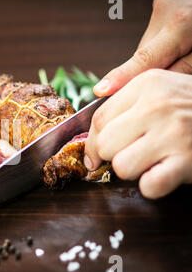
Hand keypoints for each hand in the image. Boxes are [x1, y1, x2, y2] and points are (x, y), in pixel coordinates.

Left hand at [84, 69, 191, 198]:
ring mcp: (174, 133)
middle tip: (130, 155)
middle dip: (112, 156)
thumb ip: (127, 104)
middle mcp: (158, 106)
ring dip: (134, 172)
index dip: (92, 142)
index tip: (95, 154)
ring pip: (121, 166)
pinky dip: (153, 187)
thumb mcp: (164, 90)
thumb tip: (90, 137)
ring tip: (152, 161)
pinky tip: (164, 174)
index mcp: (147, 84)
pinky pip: (149, 186)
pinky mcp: (188, 160)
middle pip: (104, 144)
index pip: (99, 119)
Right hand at [94, 0, 191, 96]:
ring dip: (158, 58)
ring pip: (149, 45)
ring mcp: (163, 3)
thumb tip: (151, 87)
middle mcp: (166, 10)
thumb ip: (180, 72)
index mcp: (181, 24)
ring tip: (184, 54)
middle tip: (174, 77)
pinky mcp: (163, 2)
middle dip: (152, 71)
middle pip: (144, 55)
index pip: (143, 60)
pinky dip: (163, 45)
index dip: (121, 78)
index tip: (101, 91)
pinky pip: (155, 35)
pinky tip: (181, 44)